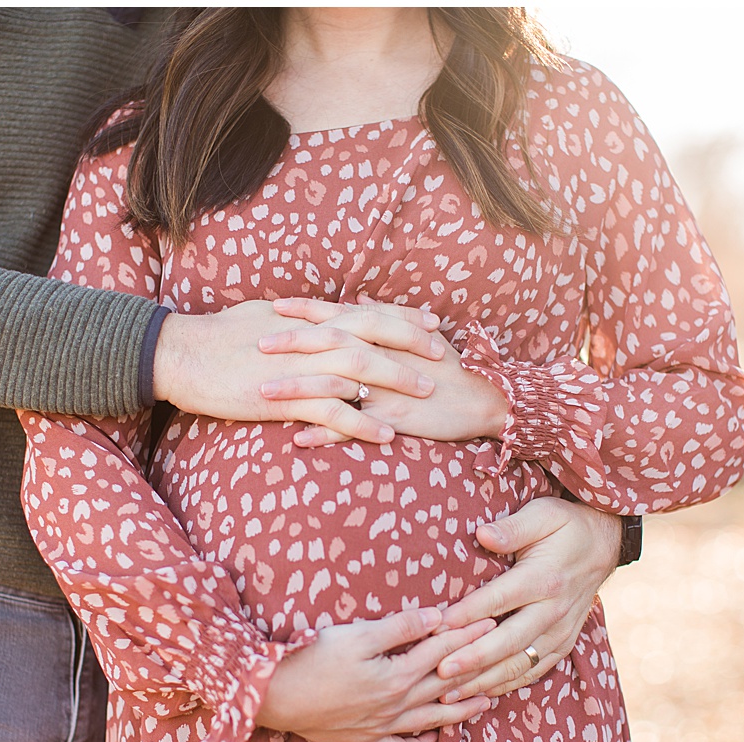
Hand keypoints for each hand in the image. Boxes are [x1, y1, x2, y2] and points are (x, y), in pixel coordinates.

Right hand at [153, 299, 444, 444]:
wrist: (181, 354)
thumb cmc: (215, 336)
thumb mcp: (261, 317)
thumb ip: (295, 320)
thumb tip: (311, 315)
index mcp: (306, 320)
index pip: (364, 312)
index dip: (400, 317)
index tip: (430, 322)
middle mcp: (309, 339)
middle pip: (372, 335)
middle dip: (411, 344)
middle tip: (443, 356)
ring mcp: (298, 368)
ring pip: (360, 371)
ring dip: (397, 382)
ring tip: (428, 396)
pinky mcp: (283, 398)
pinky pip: (333, 412)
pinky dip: (362, 423)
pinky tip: (386, 436)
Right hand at [256, 607, 497, 741]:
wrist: (273, 697)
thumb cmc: (311, 658)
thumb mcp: (356, 635)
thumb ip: (399, 627)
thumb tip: (436, 617)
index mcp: (396, 676)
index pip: (441, 652)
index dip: (467, 635)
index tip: (491, 621)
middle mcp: (395, 705)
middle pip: (443, 686)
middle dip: (474, 671)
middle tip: (501, 662)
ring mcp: (379, 726)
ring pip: (429, 719)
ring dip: (459, 710)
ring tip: (484, 704)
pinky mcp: (361, 739)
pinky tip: (430, 739)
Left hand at [261, 296, 507, 446]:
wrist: (488, 398)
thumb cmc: (452, 369)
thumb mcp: (418, 339)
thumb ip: (385, 321)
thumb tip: (356, 301)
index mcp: (387, 335)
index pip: (340, 316)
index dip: (306, 311)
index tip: (272, 308)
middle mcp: (383, 356)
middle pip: (330, 344)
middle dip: (291, 344)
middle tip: (256, 345)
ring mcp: (387, 387)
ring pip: (335, 384)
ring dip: (298, 389)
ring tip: (264, 394)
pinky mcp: (395, 416)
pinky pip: (354, 426)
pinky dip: (326, 432)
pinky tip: (298, 439)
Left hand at [434, 498, 622, 700]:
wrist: (605, 545)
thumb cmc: (566, 526)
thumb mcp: (543, 513)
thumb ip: (513, 527)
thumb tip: (483, 534)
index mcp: (545, 578)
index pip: (500, 599)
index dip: (468, 614)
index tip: (438, 626)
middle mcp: (553, 611)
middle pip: (508, 642)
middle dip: (473, 659)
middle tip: (439, 671)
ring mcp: (560, 632)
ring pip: (519, 665)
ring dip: (483, 680)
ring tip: (449, 693)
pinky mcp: (562, 645)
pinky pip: (532, 672)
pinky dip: (505, 685)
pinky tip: (477, 694)